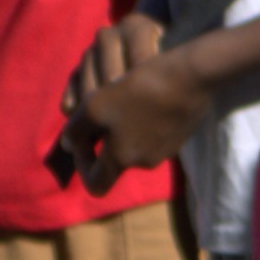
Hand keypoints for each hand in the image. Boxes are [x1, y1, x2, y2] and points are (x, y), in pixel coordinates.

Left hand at [66, 20, 204, 185]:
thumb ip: (77, 130)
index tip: (79, 141)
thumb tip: (68, 145)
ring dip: (125, 125)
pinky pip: (155, 130)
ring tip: (124, 96)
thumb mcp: (96, 106)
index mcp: (123, 159)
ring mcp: (167, 148)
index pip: (96, 185)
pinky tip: (146, 93)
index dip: (82, 167)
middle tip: (101, 110)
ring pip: (136, 142)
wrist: (192, 75)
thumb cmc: (139, 90)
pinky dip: (145, 116)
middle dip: (104, 138)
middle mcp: (146, 161)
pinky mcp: (182, 131)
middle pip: (116, 159)